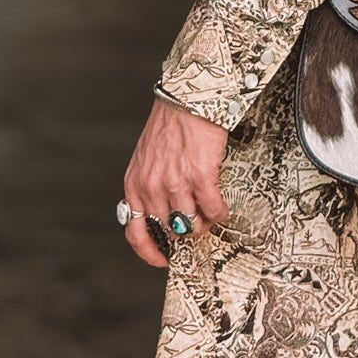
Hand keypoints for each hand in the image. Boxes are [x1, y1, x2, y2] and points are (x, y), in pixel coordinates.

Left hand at [121, 96, 229, 269]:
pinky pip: (213, 209)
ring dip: (204, 223)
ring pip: (192, 224)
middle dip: (185, 231)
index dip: (149, 252)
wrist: (187, 97)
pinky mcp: (200, 176)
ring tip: (211, 213)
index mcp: (134, 184)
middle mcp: (152, 187)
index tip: (162, 260)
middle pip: (170, 229)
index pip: (135, 232)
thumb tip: (164, 214)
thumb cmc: (169, 124)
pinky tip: (222, 207)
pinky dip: (220, 213)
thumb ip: (149, 185)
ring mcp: (176, 183)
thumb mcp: (146, 157)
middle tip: (198, 223)